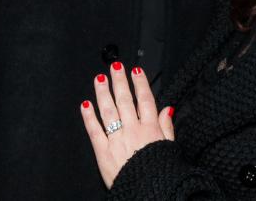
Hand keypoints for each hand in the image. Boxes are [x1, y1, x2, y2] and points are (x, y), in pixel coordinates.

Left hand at [80, 62, 174, 188]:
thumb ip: (166, 126)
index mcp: (150, 129)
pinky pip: (94, 130)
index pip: (145, 100)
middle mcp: (133, 130)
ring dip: (103, 92)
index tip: (136, 71)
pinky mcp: (103, 151)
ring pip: (108, 110)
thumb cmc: (158, 172)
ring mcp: (116, 139)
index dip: (140, 83)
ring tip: (100, 79)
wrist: (147, 192)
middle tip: (115, 66)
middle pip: (125, 100)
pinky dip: (89, 116)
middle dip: (119, 81)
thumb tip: (167, 108)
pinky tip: (85, 104)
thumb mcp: (170, 147)